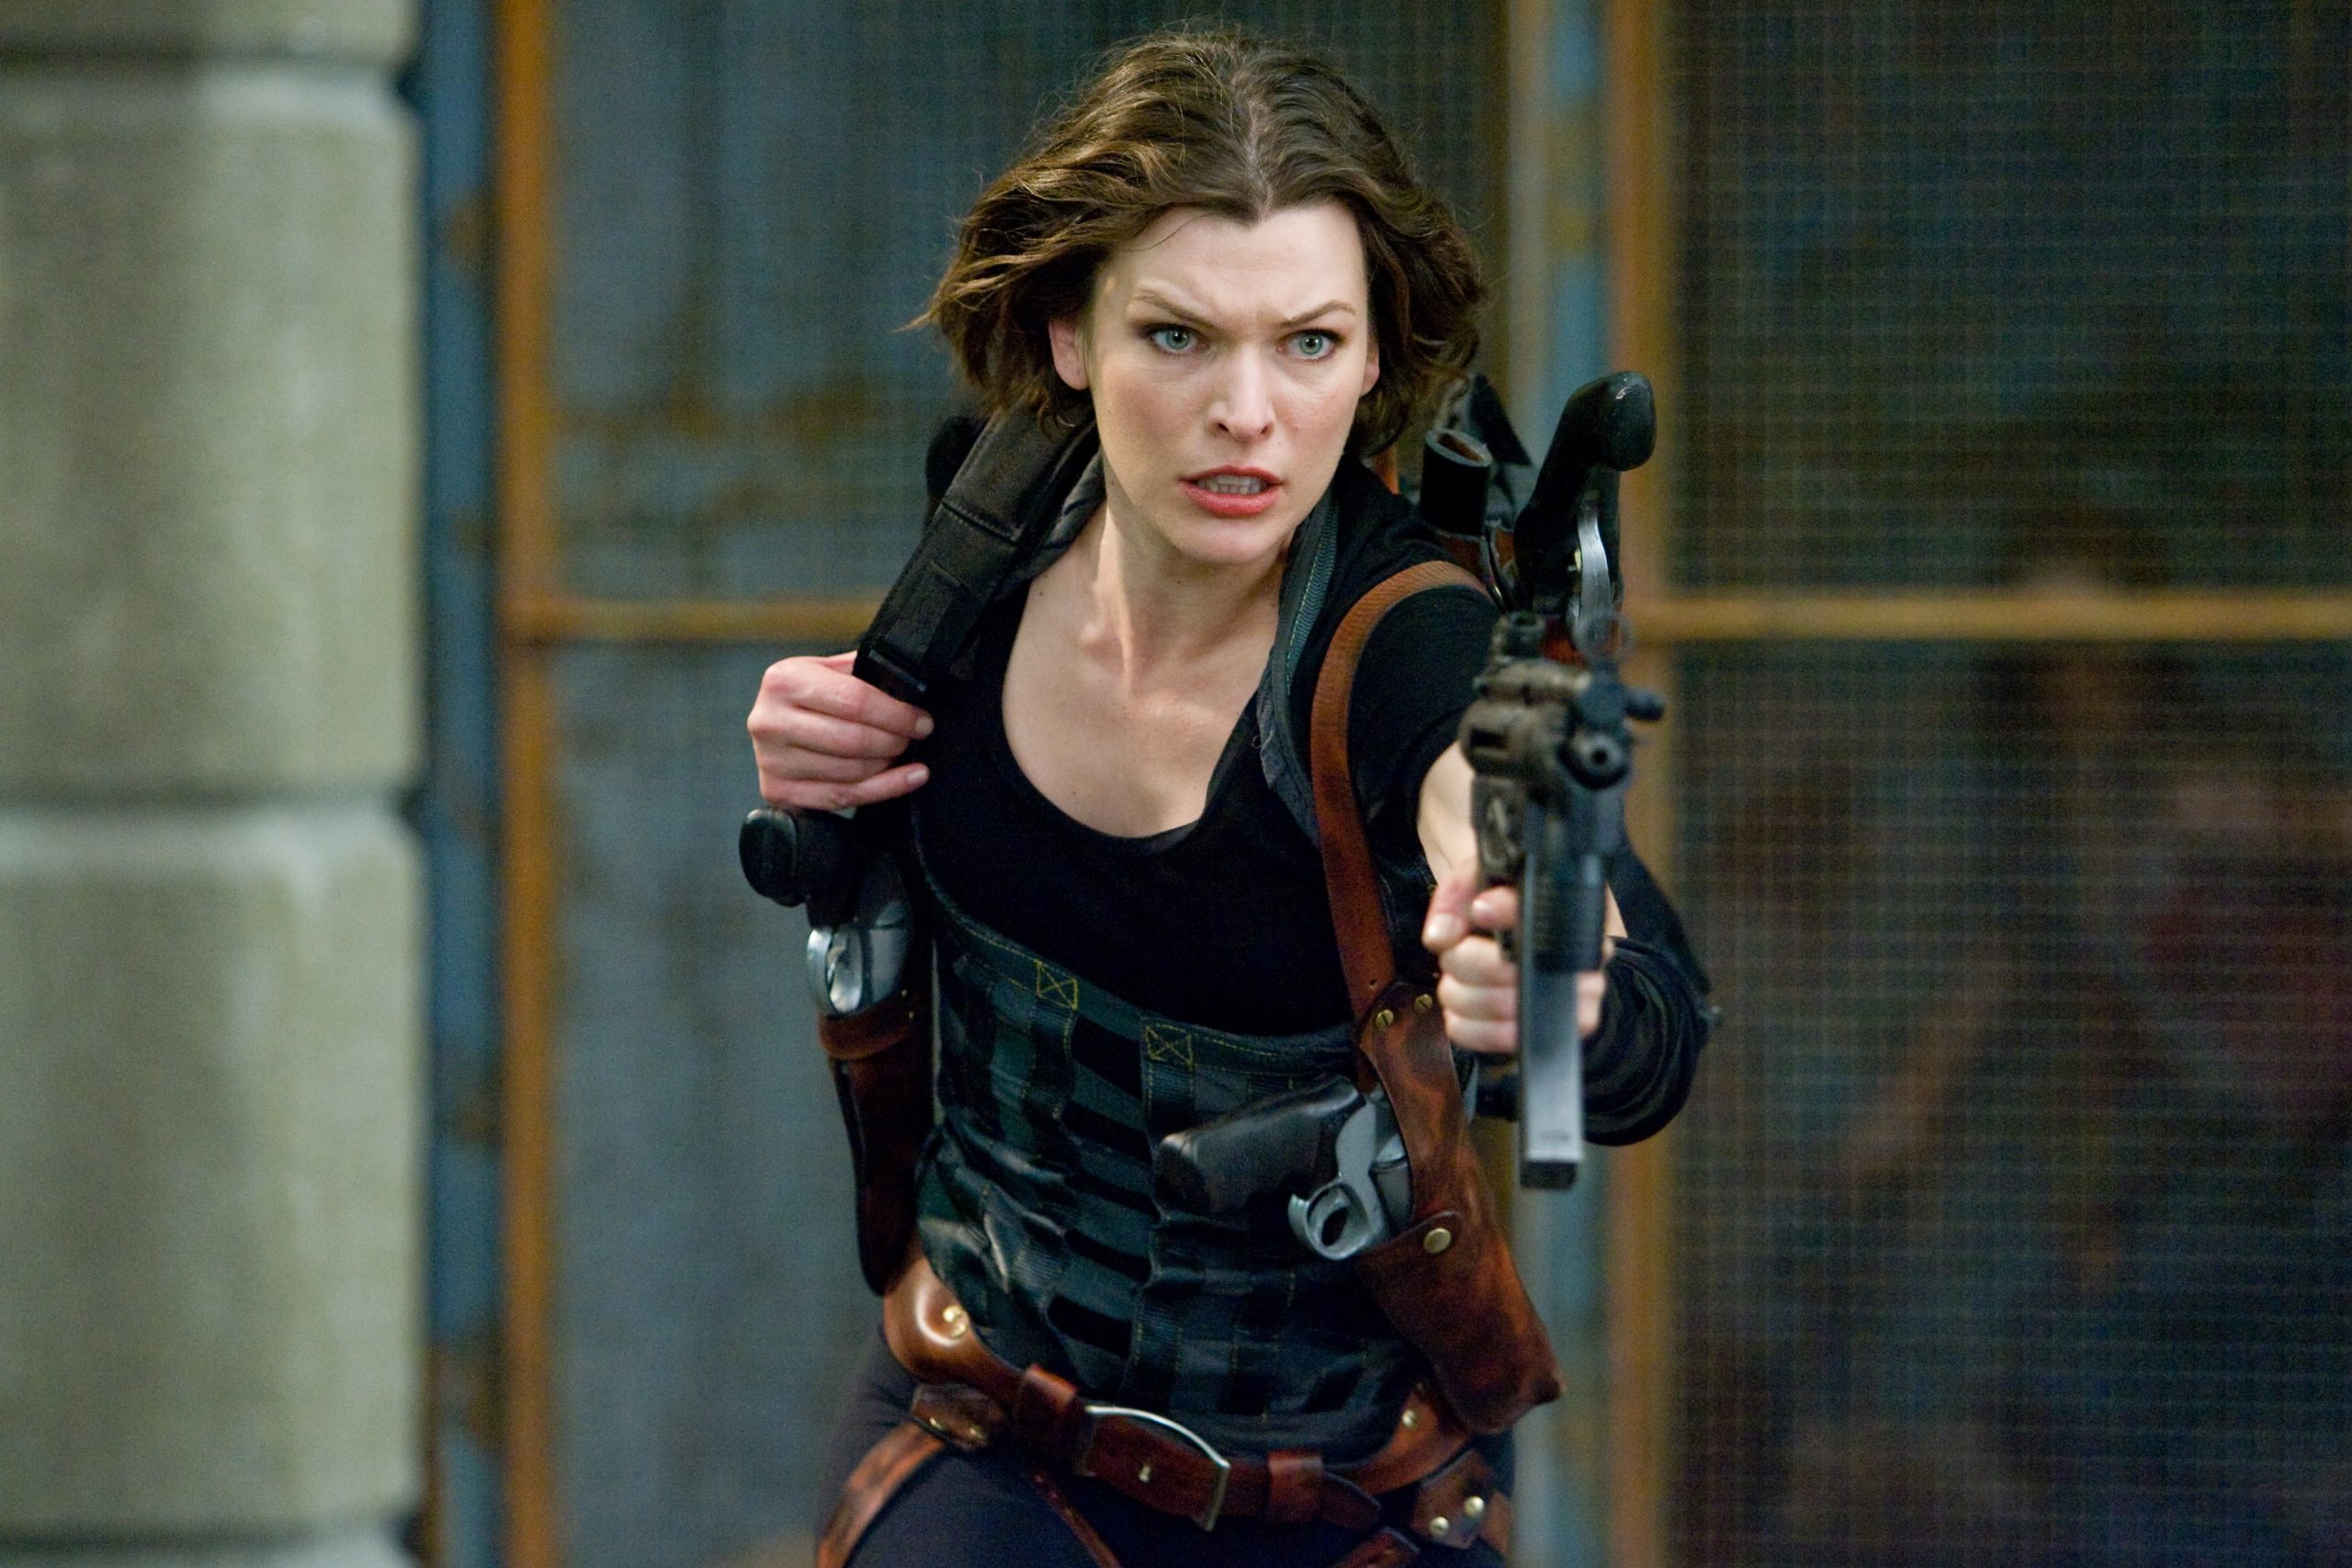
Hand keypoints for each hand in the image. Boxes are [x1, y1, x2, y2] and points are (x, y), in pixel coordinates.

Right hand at [747, 651, 933, 811]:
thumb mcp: (825, 670)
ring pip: (849, 771)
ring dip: (887, 765)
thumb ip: (860, 672)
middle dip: (894, 740)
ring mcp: (771, 761)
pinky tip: (905, 779)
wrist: (768, 728)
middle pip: (852, 740)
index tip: (921, 721)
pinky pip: (841, 797)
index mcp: (784, 681)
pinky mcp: (779, 791)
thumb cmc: (805, 697)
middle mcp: (771, 721)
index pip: (853, 700)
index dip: (896, 714)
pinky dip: (882, 790)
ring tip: (901, 754)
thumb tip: (910, 685)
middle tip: (913, 738)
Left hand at [1421, 858, 1606, 1055]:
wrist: (1532, 958)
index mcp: (1568, 914)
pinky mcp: (1557, 1035)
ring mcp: (1576, 1002)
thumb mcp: (1479, 885)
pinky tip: (1468, 1006)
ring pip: (1498, 1008)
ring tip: (1458, 979)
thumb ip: (1456, 898)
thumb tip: (1442, 936)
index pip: (1540, 911)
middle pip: (1505, 969)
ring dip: (1459, 994)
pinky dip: (1466, 1025)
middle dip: (1461, 961)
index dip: (1502, 911)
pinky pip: (1495, 1039)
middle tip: (1455, 952)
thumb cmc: (1502, 917)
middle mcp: (1580, 959)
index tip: (1479, 909)